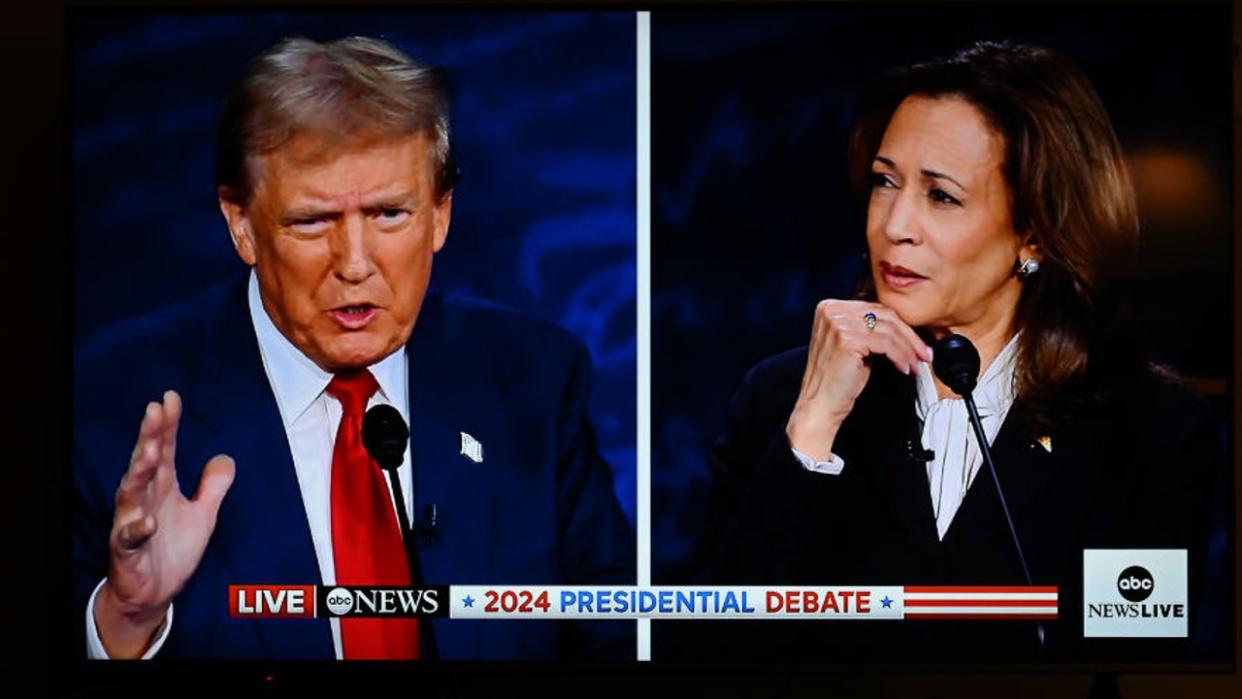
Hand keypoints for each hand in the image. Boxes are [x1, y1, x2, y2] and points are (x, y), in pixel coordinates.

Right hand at [94, 390, 234, 657]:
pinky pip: (129, 537)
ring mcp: (133, 522)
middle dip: (149, 436)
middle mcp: (144, 499)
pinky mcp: (127, 550)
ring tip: (150, 451)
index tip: (171, 398)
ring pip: (131, 492)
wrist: (154, 593)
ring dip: (139, 471)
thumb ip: (213, 486)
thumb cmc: (172, 549)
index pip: (164, 449)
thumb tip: (226, 457)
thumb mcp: (203, 514)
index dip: (167, 425)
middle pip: (145, 462)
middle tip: (155, 411)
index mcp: (162, 486)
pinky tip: (147, 521)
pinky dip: (137, 529)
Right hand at [786, 300, 931, 460]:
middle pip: (884, 316)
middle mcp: (831, 311)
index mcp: (830, 307)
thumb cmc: (836, 381)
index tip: (917, 343)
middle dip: (910, 336)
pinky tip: (904, 368)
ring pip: (889, 330)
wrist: (819, 405)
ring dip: (908, 349)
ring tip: (915, 364)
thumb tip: (905, 328)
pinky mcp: (846, 339)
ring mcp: (837, 324)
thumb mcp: (852, 345)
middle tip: (924, 353)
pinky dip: (900, 356)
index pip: (876, 308)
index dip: (901, 326)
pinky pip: (886, 344)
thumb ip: (869, 329)